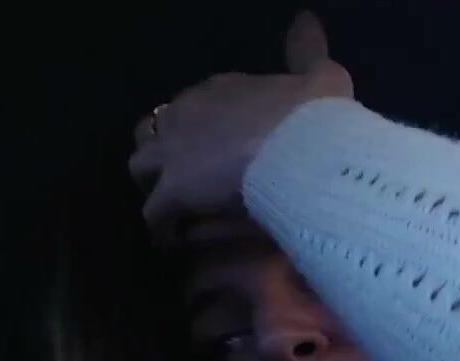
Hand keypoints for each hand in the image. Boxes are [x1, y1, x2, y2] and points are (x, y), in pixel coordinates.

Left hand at [129, 10, 353, 241]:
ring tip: (174, 210)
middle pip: (154, 129)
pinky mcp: (173, 191)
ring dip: (155, 187)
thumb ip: (307, 52)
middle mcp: (188, 114)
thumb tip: (307, 21)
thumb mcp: (318, 75)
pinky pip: (153, 214)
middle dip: (163, 152)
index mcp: (221, 89)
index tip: (216, 150)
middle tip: (184, 178)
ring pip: (141, 167)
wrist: (303, 151)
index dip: (202, 129)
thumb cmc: (314, 116)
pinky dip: (162, 227)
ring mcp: (175, 153)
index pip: (195, 104)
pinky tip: (175, 240)